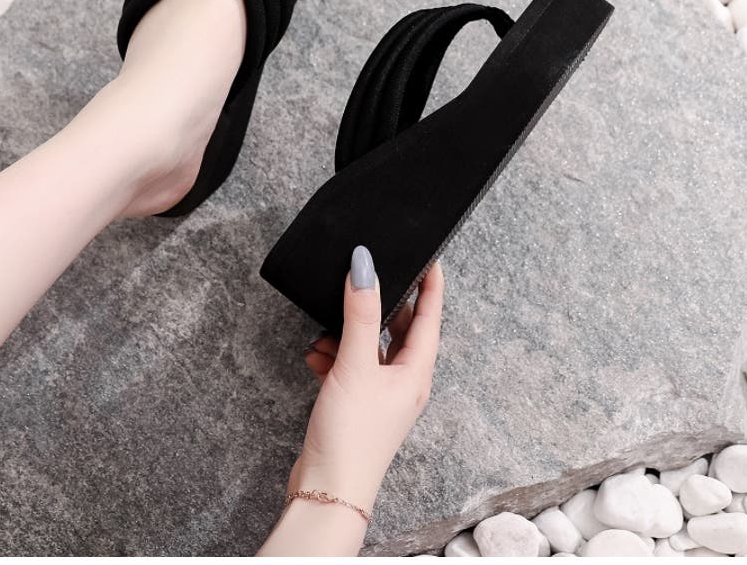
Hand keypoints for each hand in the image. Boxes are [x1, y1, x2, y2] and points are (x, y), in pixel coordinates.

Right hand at [288, 249, 444, 514]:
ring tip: (327, 327)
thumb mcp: (356, 365)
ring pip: (371, 346)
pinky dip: (333, 355)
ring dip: (350, 332)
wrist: (327, 491)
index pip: (431, 315)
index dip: (431, 283)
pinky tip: (315, 355)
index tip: (429, 254)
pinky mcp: (358, 403)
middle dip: (384, 302)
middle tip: (370, 275)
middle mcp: (404, 380)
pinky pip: (350, 365)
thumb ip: (361, 314)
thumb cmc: (352, 436)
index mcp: (417, 370)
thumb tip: (365, 267)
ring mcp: (381, 393)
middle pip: (402, 327)